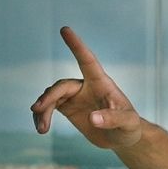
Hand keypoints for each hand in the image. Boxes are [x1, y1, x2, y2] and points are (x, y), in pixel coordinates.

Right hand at [31, 27, 143, 149]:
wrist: (122, 139)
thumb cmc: (129, 127)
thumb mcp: (128, 124)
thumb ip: (113, 119)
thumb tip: (93, 118)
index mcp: (102, 83)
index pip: (88, 61)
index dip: (77, 45)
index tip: (65, 29)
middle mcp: (86, 86)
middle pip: (62, 86)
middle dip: (49, 97)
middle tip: (38, 109)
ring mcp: (75, 96)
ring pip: (52, 96)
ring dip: (43, 110)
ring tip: (41, 128)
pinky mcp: (68, 107)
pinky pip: (49, 107)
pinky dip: (42, 116)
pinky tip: (41, 128)